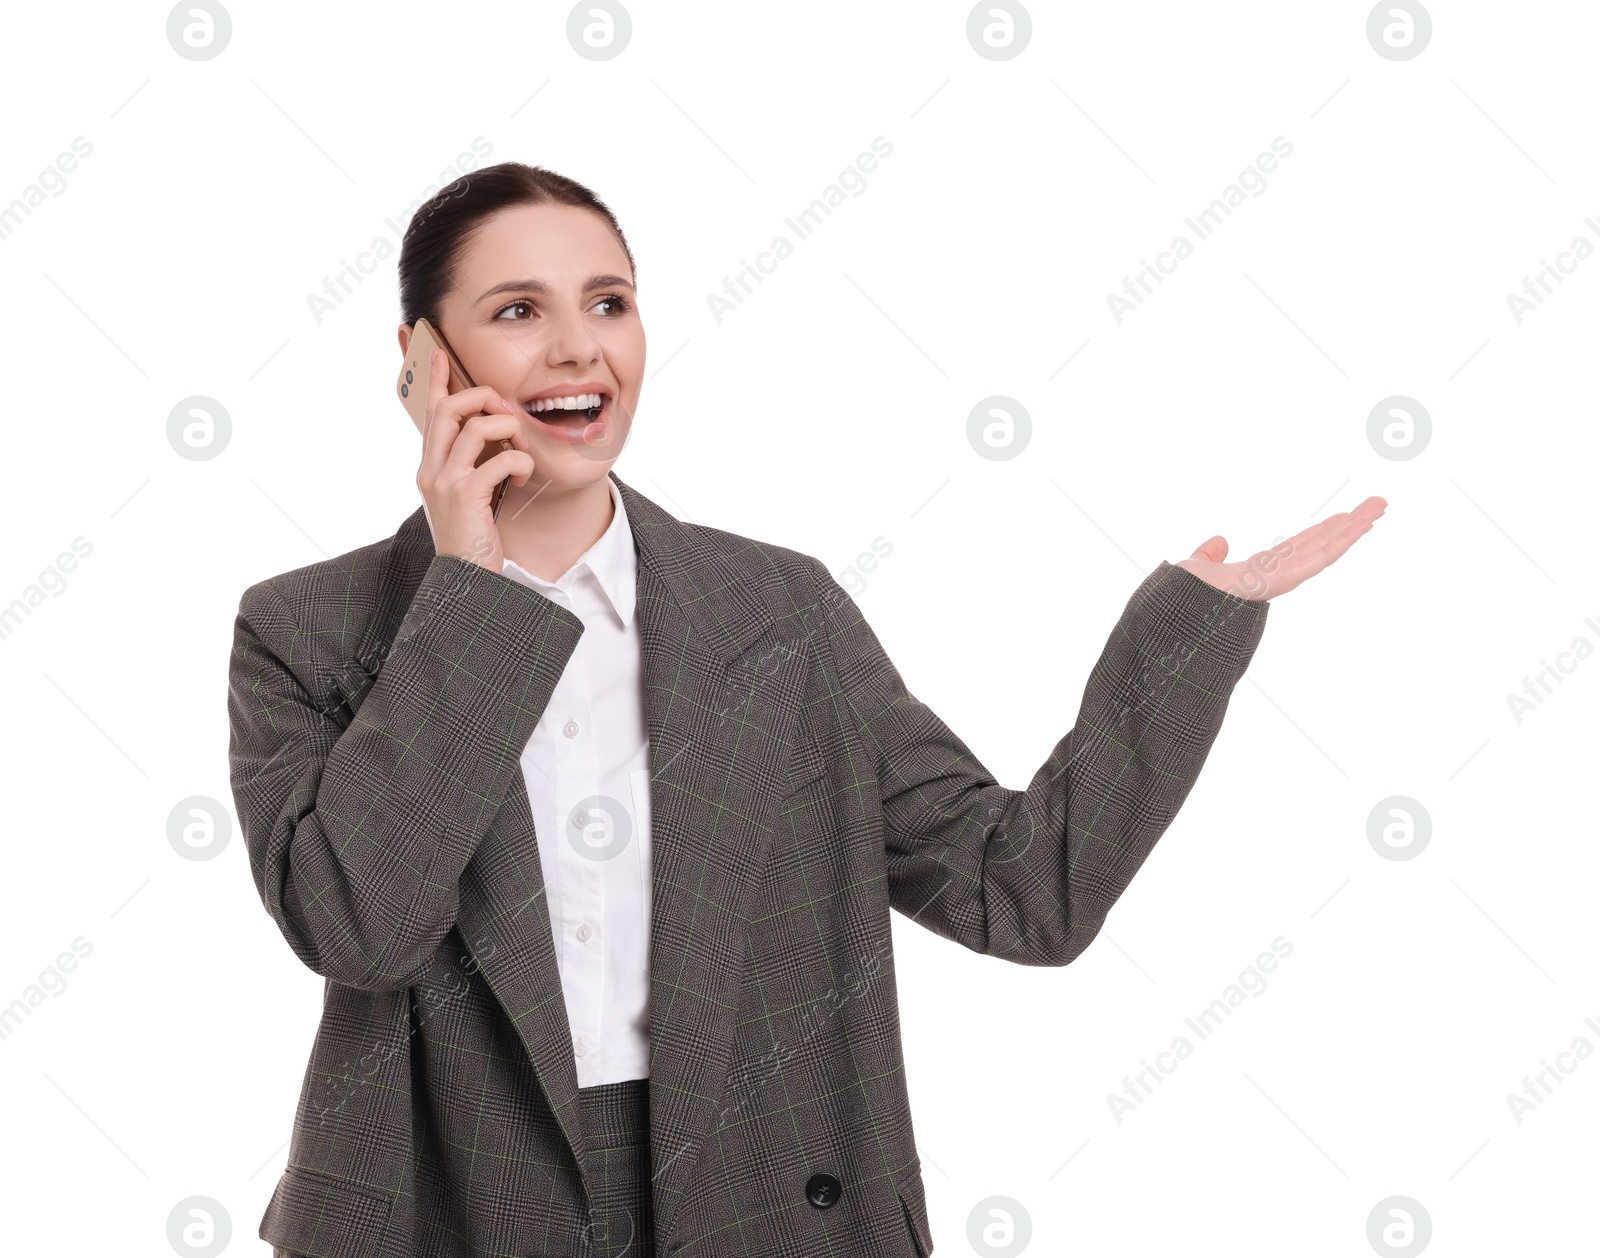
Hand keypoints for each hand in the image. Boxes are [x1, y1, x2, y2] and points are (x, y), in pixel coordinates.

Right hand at [415, 348, 536, 570]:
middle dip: (480, 397)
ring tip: (521, 447)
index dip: (436, 381)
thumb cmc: (473, 540)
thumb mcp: (469, 498)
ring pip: (474, 427)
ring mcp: (445, 482)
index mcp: (430, 468)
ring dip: (507, 429)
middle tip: (505, 408)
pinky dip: (520, 461)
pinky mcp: (466, 495)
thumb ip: (474, 468)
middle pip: (448, 409)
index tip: (439, 353)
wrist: (465, 580)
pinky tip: (523, 479)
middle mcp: (431, 470)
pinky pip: (500, 459)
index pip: (429, 413)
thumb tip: (497, 440)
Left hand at [1175, 496, 1386, 600]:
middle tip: (1376, 504)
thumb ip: (1208, 555)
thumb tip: (1218, 542)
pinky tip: (1361, 526)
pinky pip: (1319, 558)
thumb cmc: (1186, 596)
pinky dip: (1342, 542)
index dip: (1324, 531)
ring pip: (1328, 548)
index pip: (1301, 545)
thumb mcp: (1198, 566)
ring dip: (1355, 527)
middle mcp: (1279, 573)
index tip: (1344, 516)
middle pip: (1322, 542)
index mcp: (1262, 569)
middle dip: (1349, 525)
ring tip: (1379, 506)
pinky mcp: (1286, 579)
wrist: (1181, 606)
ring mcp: (1285, 577)